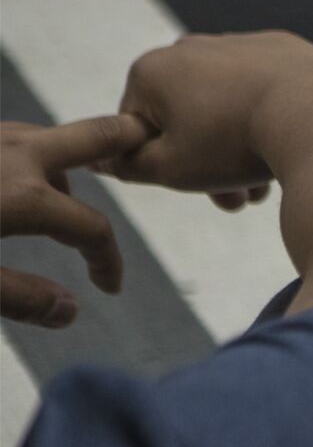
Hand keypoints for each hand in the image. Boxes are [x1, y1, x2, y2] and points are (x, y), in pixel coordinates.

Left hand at [1, 115, 149, 326]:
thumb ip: (17, 297)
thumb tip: (70, 311)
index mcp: (23, 198)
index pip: (93, 228)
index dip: (109, 261)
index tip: (109, 286)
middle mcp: (18, 155)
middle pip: (102, 135)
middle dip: (138, 143)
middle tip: (161, 151)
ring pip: (57, 135)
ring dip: (78, 161)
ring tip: (71, 198)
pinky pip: (23, 137)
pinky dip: (40, 155)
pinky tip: (21, 183)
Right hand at [111, 31, 312, 194]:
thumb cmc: (236, 143)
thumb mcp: (169, 169)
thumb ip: (128, 164)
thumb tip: (103, 158)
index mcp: (153, 69)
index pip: (137, 127)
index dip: (159, 165)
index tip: (190, 187)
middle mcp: (193, 46)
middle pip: (188, 119)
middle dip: (206, 166)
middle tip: (236, 204)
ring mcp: (242, 43)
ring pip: (228, 109)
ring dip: (239, 152)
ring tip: (261, 189)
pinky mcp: (287, 48)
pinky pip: (266, 92)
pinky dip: (270, 122)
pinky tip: (286, 149)